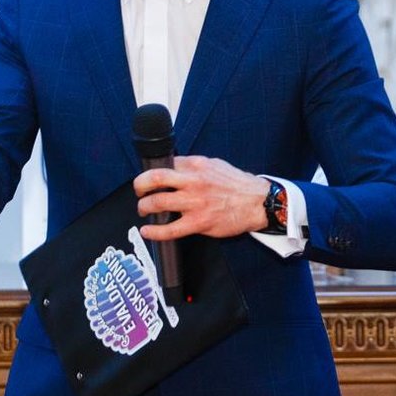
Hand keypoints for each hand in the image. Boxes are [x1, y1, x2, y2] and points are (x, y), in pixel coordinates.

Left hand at [133, 156, 268, 239]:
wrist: (257, 202)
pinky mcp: (198, 223)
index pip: (164, 163)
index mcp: (196, 165)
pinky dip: (154, 231)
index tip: (148, 178)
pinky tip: (147, 231)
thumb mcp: (215, 164)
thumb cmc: (237, 184)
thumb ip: (194, 167)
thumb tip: (175, 168)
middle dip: (139, 185)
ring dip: (144, 206)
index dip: (151, 171)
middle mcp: (193, 182)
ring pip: (157, 202)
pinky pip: (170, 229)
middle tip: (138, 191)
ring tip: (143, 209)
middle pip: (154, 178)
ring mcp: (195, 203)